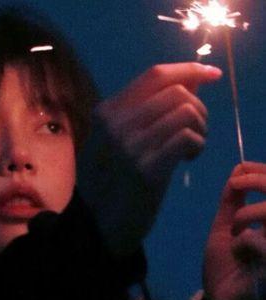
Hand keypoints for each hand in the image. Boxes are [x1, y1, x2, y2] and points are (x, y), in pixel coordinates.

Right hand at [96, 62, 221, 201]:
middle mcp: (115, 125)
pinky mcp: (145, 170)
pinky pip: (187, 137)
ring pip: (185, 111)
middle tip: (197, 129)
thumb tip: (190, 80)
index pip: (155, 75)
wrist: (98, 221)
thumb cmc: (111, 180)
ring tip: (192, 146)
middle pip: (176, 91)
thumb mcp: (119, 138)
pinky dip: (198, 145)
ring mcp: (129, 147)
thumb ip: (146, 110)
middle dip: (199, 106)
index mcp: (106, 112)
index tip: (211, 74)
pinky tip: (189, 159)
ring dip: (201, 127)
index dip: (188, 69)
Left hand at [204, 162, 265, 299]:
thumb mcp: (225, 234)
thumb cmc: (228, 275)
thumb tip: (238, 171)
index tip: (241, 171)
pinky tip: (242, 253)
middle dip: (261, 180)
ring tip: (236, 230)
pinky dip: (247, 241)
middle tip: (239, 182)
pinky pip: (262, 239)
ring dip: (249, 214)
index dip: (262, 173)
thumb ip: (232, 204)